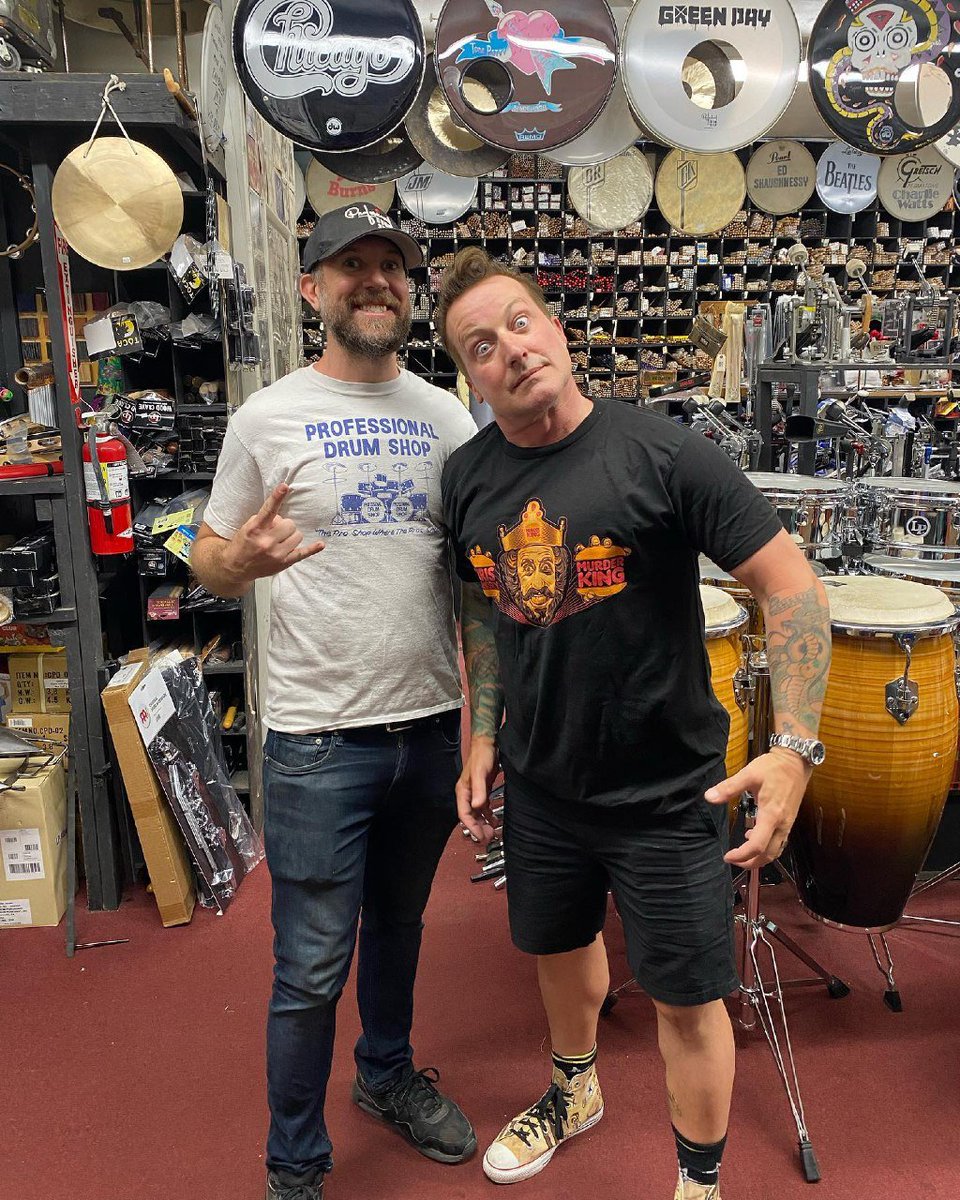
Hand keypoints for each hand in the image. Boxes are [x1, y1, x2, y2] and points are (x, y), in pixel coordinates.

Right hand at [226, 483, 323, 582]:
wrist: (236, 566)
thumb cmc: (244, 543)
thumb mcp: (248, 527)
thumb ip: (265, 520)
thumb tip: (282, 518)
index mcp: (255, 529)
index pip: (268, 511)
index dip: (277, 497)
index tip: (284, 486)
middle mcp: (266, 542)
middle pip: (290, 524)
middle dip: (284, 525)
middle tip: (276, 531)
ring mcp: (276, 554)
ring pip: (297, 535)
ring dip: (291, 535)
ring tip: (281, 540)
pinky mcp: (284, 563)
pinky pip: (302, 554)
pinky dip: (312, 549)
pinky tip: (320, 544)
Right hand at [456, 735, 498, 845]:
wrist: (488, 744)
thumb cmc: (481, 756)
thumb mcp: (480, 773)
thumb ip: (479, 790)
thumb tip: (477, 806)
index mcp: (463, 791)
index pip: (464, 814)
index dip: (472, 827)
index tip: (480, 836)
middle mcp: (467, 794)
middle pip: (470, 817)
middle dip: (478, 828)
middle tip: (488, 838)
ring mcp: (474, 793)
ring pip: (476, 814)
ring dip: (483, 824)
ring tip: (492, 833)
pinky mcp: (482, 790)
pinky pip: (483, 808)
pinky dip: (487, 816)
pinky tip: (494, 821)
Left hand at [705, 749, 811, 868]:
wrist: (796, 761)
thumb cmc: (774, 767)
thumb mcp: (749, 774)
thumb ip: (729, 787)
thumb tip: (710, 797)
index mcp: (772, 815)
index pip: (757, 845)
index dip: (742, 855)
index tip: (728, 856)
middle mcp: (782, 824)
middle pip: (768, 855)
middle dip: (750, 862)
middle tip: (733, 860)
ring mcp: (788, 823)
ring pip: (776, 851)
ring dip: (760, 857)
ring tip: (742, 853)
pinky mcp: (789, 820)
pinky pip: (779, 842)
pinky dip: (767, 847)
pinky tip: (754, 836)